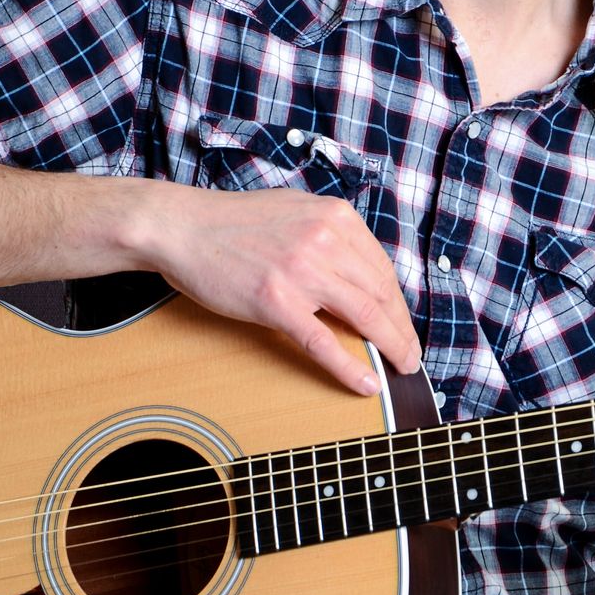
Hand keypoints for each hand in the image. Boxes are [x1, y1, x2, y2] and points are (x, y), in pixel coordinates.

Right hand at [137, 182, 421, 396]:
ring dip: (391, 347)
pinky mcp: (276, 300)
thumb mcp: (296, 210)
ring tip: (402, 367)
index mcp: (335, 216)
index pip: (382, 268)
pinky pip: (323, 342)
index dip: (399, 303)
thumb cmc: (233, 221)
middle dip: (402, 329)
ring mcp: (302, 270)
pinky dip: (349, 367)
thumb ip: (330, 234)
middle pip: (382, 293)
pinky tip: (367, 383)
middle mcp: (325, 239)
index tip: (404, 324)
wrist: (182, 226)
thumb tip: (361, 269)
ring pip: (365, 316)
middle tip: (411, 354)